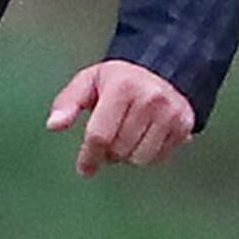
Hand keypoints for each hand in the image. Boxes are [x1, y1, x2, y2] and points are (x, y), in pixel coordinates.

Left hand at [46, 59, 196, 177]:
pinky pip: (160, 158)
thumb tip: (54, 125)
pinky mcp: (185, 124)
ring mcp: (170, 113)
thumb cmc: (119, 80)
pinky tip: (143, 139)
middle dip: (108, 153)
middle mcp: (150, 99)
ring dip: (127, 156)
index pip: (100, 135)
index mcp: (122, 87)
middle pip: (119, 150)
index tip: (84, 169)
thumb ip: (67, 103)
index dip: (89, 157)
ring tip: (125, 139)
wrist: (163, 70)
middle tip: (108, 142)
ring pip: (140, 158)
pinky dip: (147, 156)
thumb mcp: (88, 82)